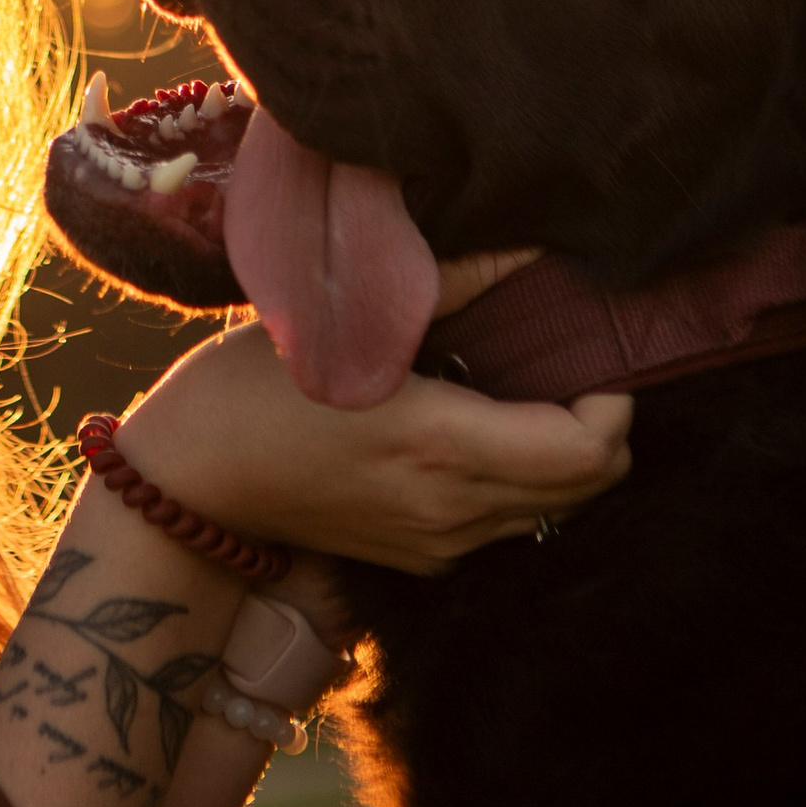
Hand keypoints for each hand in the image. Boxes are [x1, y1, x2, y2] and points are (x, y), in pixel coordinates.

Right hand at [114, 312, 630, 575]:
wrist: (192, 481)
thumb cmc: (255, 384)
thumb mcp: (348, 315)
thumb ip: (455, 280)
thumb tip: (536, 248)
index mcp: (441, 444)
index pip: (589, 448)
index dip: (613, 398)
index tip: (589, 347)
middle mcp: (452, 508)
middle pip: (592, 484)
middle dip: (602, 422)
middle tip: (572, 361)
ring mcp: (439, 544)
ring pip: (558, 509)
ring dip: (565, 454)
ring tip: (528, 389)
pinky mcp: (422, 558)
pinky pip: (509, 522)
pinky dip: (523, 478)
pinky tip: (480, 427)